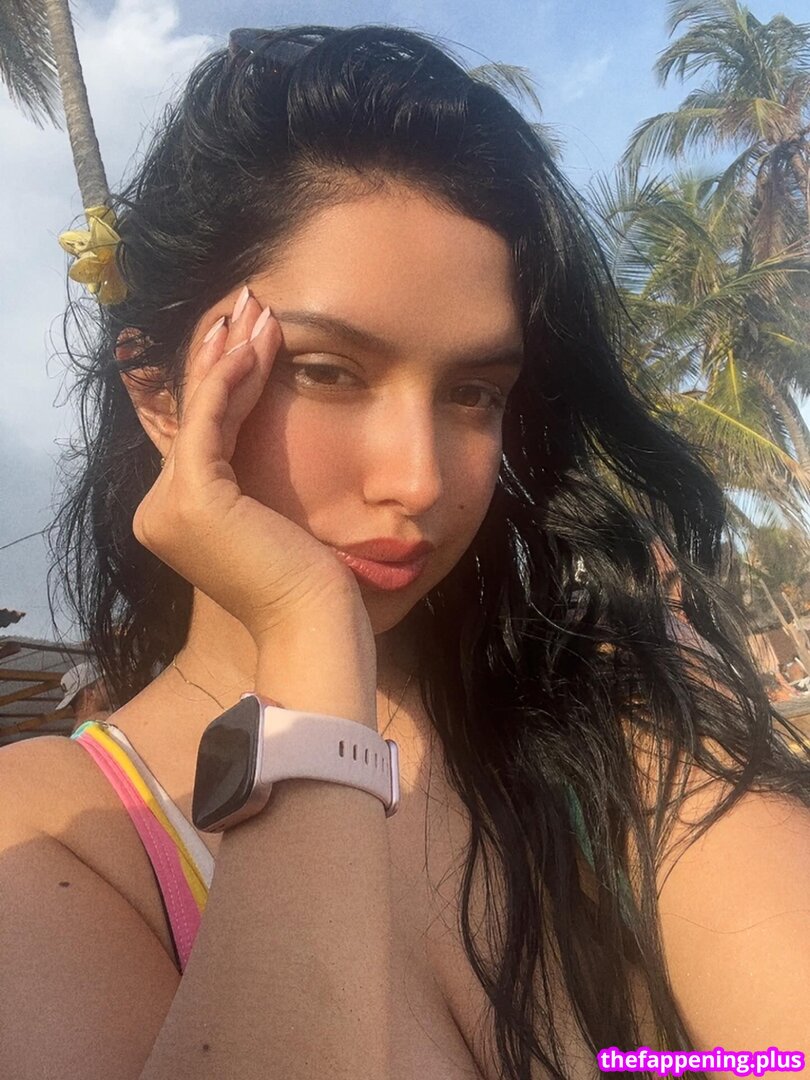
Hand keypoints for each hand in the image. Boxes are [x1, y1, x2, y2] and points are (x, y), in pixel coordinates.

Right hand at [131, 288, 363, 642]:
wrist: (314, 623)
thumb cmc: (307, 580)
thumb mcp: (272, 514)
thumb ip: (250, 476)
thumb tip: (262, 425)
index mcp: (176, 517)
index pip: (201, 431)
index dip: (223, 378)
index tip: (251, 333)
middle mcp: (159, 512)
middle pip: (198, 414)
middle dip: (225, 355)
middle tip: (250, 303)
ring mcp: (168, 507)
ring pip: (204, 411)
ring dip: (233, 355)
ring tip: (258, 308)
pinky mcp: (193, 499)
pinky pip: (212, 422)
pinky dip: (232, 380)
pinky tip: (254, 344)